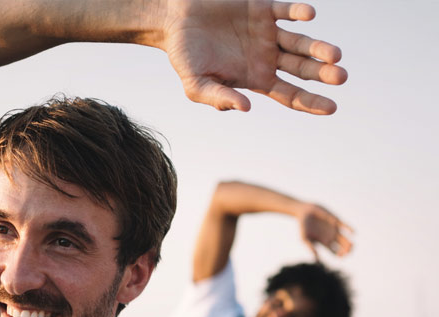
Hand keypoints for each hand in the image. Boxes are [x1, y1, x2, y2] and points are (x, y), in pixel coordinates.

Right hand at [164, 1, 346, 113]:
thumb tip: (247, 108)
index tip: (332, 107)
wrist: (175, 21)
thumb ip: (219, 98)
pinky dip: (299, 12)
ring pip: (300, 42)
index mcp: (256, 79)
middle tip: (340, 77)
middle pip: (302, 69)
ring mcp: (267, 33)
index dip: (311, 101)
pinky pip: (286, 10)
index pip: (290, 94)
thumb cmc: (185, 58)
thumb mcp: (196, 86)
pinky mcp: (263, 8)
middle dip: (322, 74)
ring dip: (318, 48)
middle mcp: (267, 57)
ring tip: (335, 56)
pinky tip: (309, 17)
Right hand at [297, 204, 352, 257]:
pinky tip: (353, 233)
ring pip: (346, 239)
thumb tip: (317, 260)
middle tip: (347, 252)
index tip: (340, 256)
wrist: (305, 212)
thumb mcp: (305, 239)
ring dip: (349, 243)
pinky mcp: (337, 221)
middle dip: (346, 250)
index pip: (335, 252)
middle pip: (342, 248)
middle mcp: (331, 237)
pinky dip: (350, 229)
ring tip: (351, 245)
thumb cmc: (303, 226)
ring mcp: (335, 229)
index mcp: (324, 243)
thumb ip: (311, 248)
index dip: (339, 255)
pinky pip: (345, 226)